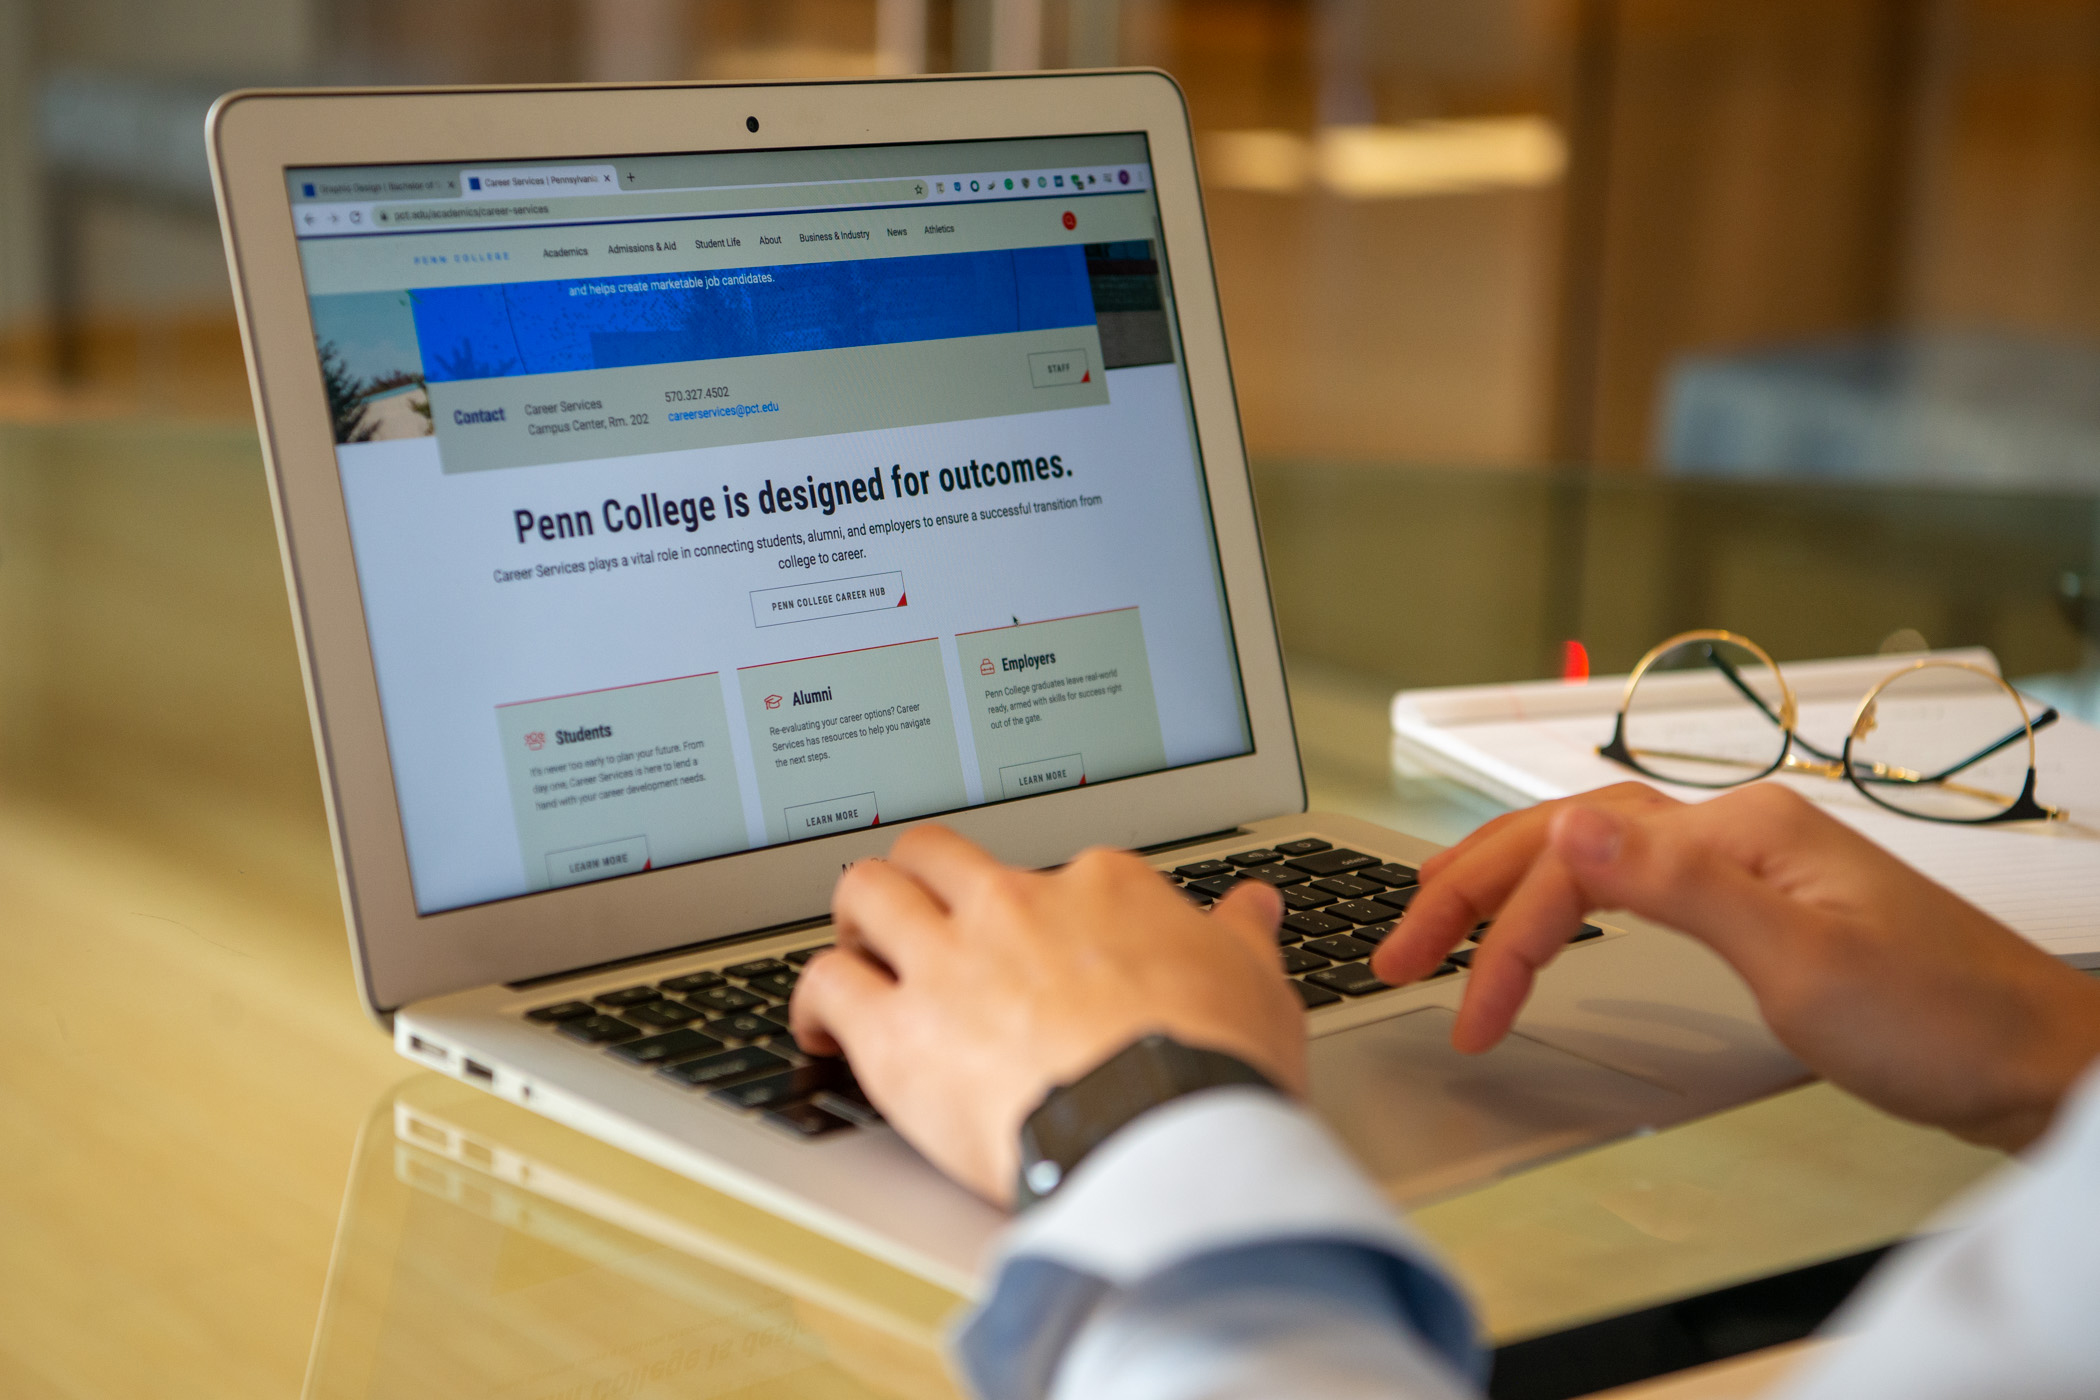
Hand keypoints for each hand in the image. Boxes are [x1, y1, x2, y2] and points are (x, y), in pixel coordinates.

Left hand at [789, 825, 1304, 1203]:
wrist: (1161, 1132)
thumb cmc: (1214, 1066)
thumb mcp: (1256, 985)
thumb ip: (1240, 937)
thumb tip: (1255, 905)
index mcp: (1102, 888)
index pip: (1056, 870)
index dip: (1044, 905)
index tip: (1043, 937)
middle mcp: (1015, 905)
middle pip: (939, 855)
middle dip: (922, 877)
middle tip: (920, 911)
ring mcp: (950, 961)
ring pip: (868, 892)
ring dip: (856, 917)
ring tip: (857, 948)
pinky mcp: (898, 1031)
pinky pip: (827, 984)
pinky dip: (812, 1002)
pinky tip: (819, 1028)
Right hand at [1371, 781, 2099, 1150]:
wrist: (2036, 1065)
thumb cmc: (1938, 1023)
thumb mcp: (1797, 959)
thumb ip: (1675, 886)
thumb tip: (1566, 822)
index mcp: (1735, 833)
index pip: (1575, 861)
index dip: (1502, 934)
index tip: (1466, 1012)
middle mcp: (1733, 833)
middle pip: (1566, 836)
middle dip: (1468, 887)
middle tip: (1395, 946)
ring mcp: (1747, 867)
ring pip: (1593, 854)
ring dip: (1507, 887)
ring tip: (1439, 925)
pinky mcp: (1759, 909)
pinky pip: (1630, 885)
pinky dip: (1566, 903)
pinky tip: (1552, 924)